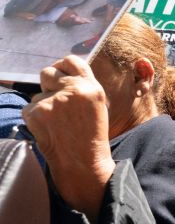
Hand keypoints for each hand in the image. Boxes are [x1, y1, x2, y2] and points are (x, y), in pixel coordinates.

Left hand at [22, 55, 115, 223]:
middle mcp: (73, 90)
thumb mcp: (97, 105)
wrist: (83, 163)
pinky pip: (28, 108)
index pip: (70, 61)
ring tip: (56, 122)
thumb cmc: (91, 136)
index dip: (61, 66)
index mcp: (91, 87)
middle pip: (48, 72)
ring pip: (37, 93)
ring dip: (42, 105)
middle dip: (48, 85)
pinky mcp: (37, 112)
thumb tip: (61, 72)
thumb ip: (82, 87)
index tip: (59, 76)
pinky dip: (34, 118)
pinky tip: (48, 129)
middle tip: (56, 103)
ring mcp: (54, 100)